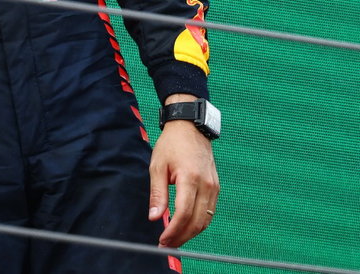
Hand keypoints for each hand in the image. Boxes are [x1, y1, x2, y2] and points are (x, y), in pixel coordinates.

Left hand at [149, 112, 218, 246]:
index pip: (184, 214)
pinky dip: (199, 223)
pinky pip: (209, 212)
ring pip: (206, 220)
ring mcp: (214, 187)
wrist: (190, 128)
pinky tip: (185, 226)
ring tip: (174, 238)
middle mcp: (206, 186)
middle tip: (166, 244)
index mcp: (190, 179)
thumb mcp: (157, 166)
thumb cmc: (171, 145)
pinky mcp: (216, 188)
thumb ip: (158, 193)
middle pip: (197, 222)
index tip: (162, 240)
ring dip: (191, 233)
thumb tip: (155, 218)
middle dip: (182, 236)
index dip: (173, 230)